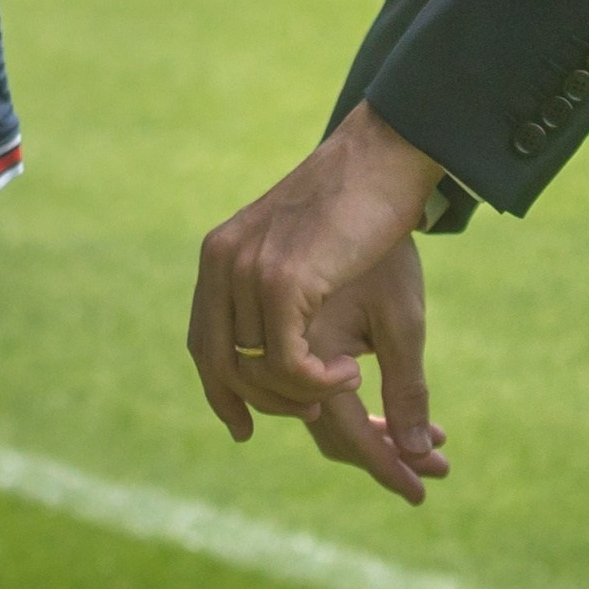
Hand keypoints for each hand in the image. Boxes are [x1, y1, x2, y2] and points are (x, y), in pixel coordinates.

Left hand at [189, 104, 452, 504]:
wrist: (385, 160)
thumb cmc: (362, 215)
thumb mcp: (315, 272)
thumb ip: (282, 315)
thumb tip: (282, 375)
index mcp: (222, 257)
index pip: (203, 344)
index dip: (220, 393)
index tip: (242, 429)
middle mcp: (222, 262)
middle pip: (221, 367)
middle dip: (267, 405)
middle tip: (312, 413)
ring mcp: (247, 269)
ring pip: (255, 372)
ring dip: (302, 394)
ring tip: (346, 380)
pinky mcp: (281, 279)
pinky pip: (285, 363)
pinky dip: (316, 381)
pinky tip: (349, 371)